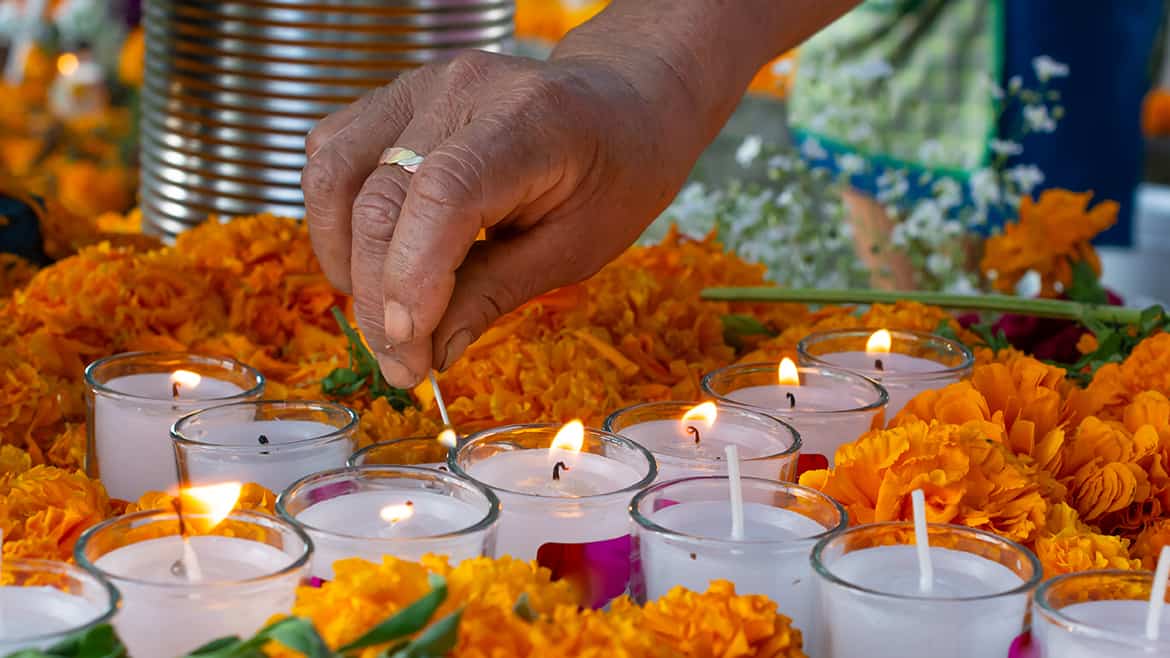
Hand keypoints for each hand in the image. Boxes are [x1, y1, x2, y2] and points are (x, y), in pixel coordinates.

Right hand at [301, 50, 706, 386]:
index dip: (412, 279)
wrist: (619, 103)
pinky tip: (373, 261)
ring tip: (385, 314)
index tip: (412, 351)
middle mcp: (462, 89)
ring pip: (334, 173)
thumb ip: (496, 293)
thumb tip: (431, 352)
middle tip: (403, 365)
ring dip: (344, 260)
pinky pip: (332, 155)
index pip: (443, 193)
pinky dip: (336, 219)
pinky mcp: (392, 97)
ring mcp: (419, 85)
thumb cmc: (614, 175)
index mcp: (530, 120)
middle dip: (379, 298)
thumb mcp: (577, 248)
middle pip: (380, 194)